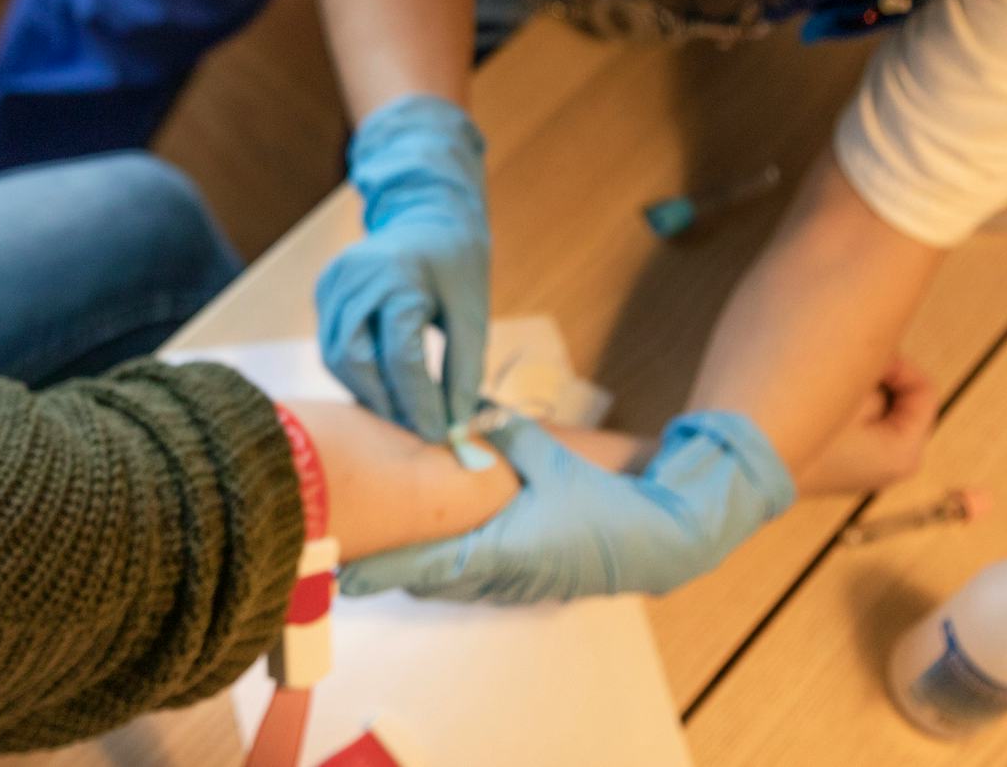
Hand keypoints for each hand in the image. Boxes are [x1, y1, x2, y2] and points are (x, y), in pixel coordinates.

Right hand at [315, 95, 488, 440]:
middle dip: (386, 402)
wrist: (427, 216)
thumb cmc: (456, 264)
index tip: (438, 435)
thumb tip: (454, 425)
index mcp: (399, 277)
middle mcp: (356, 277)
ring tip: (401, 413)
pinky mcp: (323, 290)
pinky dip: (355, 372)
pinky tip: (382, 386)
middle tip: (415, 429)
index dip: (419, 402)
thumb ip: (464, 369)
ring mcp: (333, 281)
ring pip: (335, 357)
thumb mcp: (472, 312)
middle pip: (356, 359)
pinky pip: (331, 344)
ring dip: (367, 392)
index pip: (402, 355)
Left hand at [338, 411, 794, 603]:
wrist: (664, 539)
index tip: (342, 572)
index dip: (383, 570)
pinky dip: (452, 568)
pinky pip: (478, 580)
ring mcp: (519, 585)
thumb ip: (507, 438)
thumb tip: (470, 421)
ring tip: (380, 552)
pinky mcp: (533, 583)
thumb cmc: (609, 502)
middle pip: (431, 579)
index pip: (427, 566)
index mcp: (502, 549)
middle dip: (393, 566)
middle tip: (350, 552)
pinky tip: (440, 549)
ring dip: (422, 569)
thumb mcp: (554, 459)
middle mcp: (503, 576)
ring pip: (454, 583)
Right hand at [795, 356, 936, 496]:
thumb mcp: (845, 392)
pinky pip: (864, 424)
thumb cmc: (801, 430)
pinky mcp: (850, 464)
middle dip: (878, 377)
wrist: (749, 470)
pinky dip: (850, 407)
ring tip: (831, 379)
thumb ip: (874, 370)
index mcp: (904, 451)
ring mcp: (872, 468)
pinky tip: (822, 399)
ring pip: (882, 410)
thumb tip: (879, 356)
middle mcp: (896, 464)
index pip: (923, 390)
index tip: (863, 354)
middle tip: (847, 361)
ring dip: (861, 390)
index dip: (898, 363)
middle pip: (903, 400)